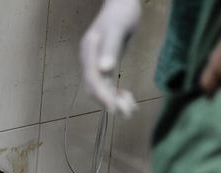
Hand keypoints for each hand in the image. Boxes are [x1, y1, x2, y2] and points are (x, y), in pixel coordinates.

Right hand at [80, 0, 140, 116]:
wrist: (121, 3)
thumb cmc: (121, 13)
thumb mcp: (117, 29)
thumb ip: (110, 49)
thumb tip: (105, 70)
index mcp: (89, 52)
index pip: (92, 79)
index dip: (103, 96)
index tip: (115, 109)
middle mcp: (90, 60)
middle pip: (94, 87)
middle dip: (109, 102)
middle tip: (128, 113)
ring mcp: (96, 63)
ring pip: (101, 89)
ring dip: (114, 101)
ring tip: (131, 109)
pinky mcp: (105, 64)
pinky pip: (107, 84)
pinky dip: (116, 94)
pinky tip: (128, 98)